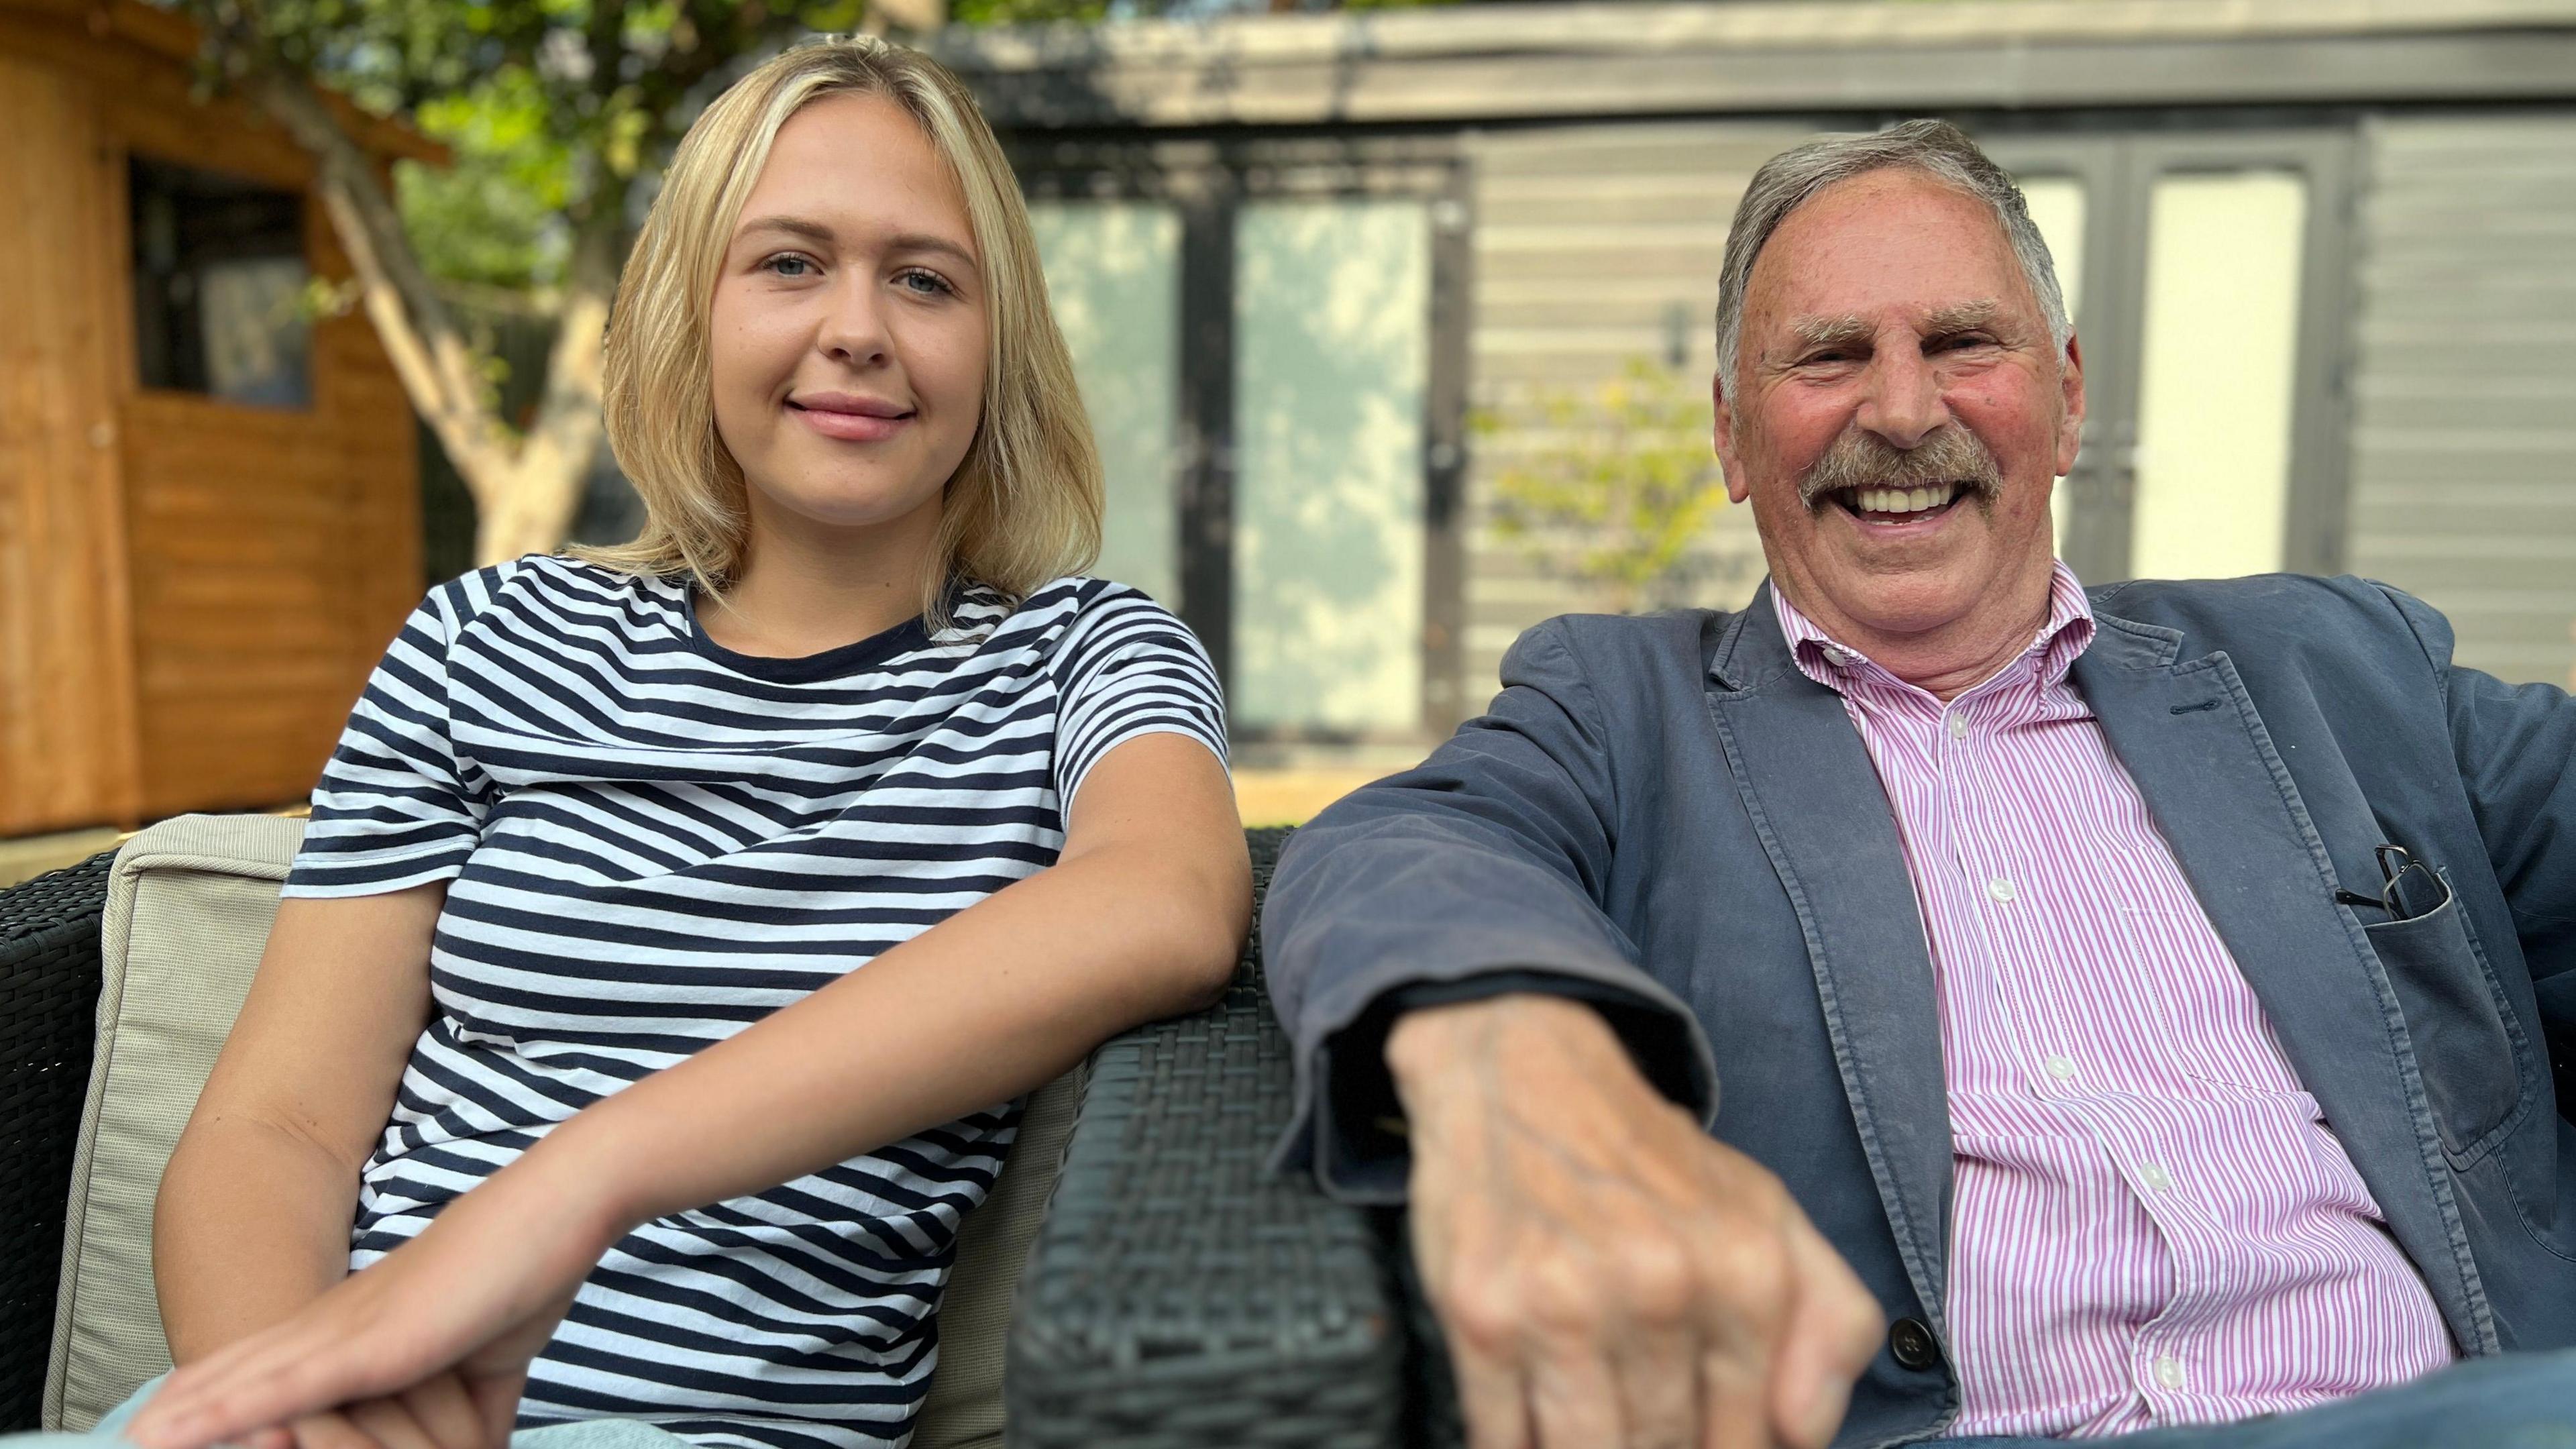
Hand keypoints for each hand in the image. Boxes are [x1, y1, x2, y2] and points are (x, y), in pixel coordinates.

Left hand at [128, 1151, 618, 1448]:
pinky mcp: (377, 1341)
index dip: (217, 1396)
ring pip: (251, 1385)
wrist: (560, 1202)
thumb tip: (479, 1448)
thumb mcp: (489, 1360)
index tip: (168, 1422)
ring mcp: (352, 1330)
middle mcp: (341, 1325)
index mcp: (361, 1326)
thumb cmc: (527, 1268)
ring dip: (187, 1416)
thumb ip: (471, 1407)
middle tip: (130, 1440)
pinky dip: (232, 1410)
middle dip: (184, 1412)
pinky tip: (181, 1431)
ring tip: (135, 1442)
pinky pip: (292, 1387)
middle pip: (242, 1374)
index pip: (271, 1368)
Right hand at [1388, 994, 1883, 1448]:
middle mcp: (1661, 1290)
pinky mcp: (1482, 1314)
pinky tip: (1529, 1417)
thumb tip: (1806, 1433)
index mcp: (1748, 1274)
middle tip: (1637, 1418)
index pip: (1748, 1441)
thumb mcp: (1771, 1213)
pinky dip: (1515, 1445)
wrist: (1519, 1065)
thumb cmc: (1650, 1160)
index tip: (1693, 1433)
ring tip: (1586, 1413)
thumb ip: (1834, 1320)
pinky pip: (1501, 1440)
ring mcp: (1566, 1305)